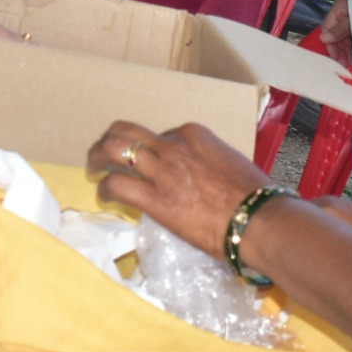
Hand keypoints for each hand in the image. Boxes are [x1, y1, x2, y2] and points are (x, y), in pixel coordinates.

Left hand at [87, 120, 269, 261]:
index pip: (159, 134)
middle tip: (102, 153)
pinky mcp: (155, 198)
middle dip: (110, 139)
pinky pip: (117, 184)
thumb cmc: (255, 197)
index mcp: (193, 134)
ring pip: (114, 149)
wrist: (258, 220)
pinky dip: (105, 187)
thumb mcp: (229, 164)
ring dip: (98, 157)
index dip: (149, 148)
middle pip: (127, 131)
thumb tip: (199, 177)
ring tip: (94, 169)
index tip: (147, 162)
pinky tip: (105, 195)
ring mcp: (162, 170)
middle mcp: (174, 145)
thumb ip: (207, 163)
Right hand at [317, 0, 351, 71]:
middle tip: (343, 64)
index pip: (327, 29)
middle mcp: (343, 15)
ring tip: (348, 64)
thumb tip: (323, 39)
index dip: (330, 45)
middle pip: (336, 35)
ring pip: (344, 38)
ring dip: (345, 51)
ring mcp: (351, 21)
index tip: (335, 58)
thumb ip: (338, 30)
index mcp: (338, 10)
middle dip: (339, 51)